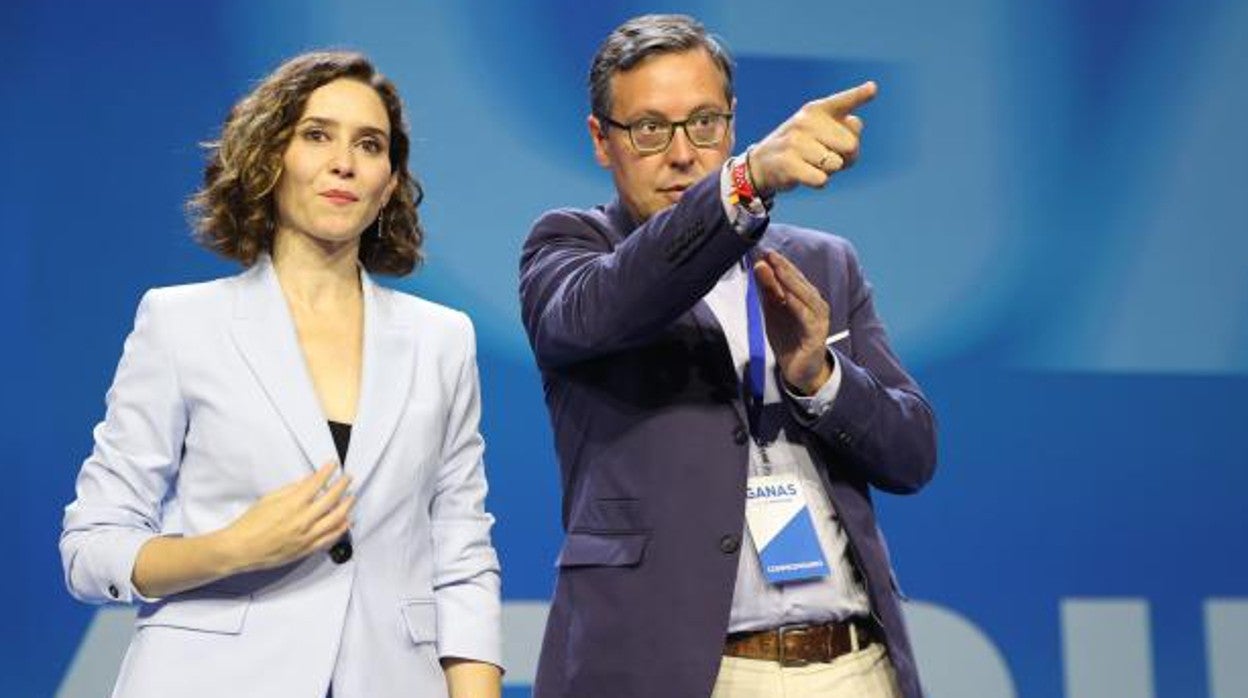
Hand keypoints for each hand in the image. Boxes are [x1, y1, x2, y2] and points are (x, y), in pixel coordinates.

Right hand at [219, 461, 353, 573]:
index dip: (327, 471)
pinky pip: (330, 538)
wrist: (241, 549)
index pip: (317, 483)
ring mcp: (307, 536)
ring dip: (347, 506)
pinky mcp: (307, 549)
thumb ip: (292, 489)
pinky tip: (346, 522)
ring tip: (351, 498)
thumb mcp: (269, 499)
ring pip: (336, 519)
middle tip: (348, 478)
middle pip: (332, 499)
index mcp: (292, 505)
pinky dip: (341, 528)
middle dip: (342, 486)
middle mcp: (303, 520)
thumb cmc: (250, 525)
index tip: (333, 465)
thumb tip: (309, 481)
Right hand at [747, 81, 875, 196]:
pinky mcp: (788, 163)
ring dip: (830, 171)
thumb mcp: (821, 131)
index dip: (858, 95)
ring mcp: (795, 142)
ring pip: (836, 164)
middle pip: (851, 145)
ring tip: (813, 165)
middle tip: (828, 157)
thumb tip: (856, 124)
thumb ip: (846, 128)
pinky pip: (822, 179)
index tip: (872, 89)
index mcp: (817, 110)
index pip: (842, 102)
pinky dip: (819, 182)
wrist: (763, 162)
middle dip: (846, 157)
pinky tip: (806, 175)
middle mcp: (806, 122)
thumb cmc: (802, 146)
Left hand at [753, 250, 831, 394]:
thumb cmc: (788, 337)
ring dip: (790, 281)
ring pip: (805, 296)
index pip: (792, 276)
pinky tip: (787, 297)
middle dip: (783, 267)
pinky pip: (807, 318)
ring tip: (778, 268)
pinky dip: (798, 305)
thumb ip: (768, 289)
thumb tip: (759, 265)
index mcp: (805, 297)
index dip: (779, 263)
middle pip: (799, 282)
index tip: (764, 251)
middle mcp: (815, 304)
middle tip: (769, 254)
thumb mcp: (773, 311)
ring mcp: (818, 319)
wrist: (799, 370)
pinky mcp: (816, 335)